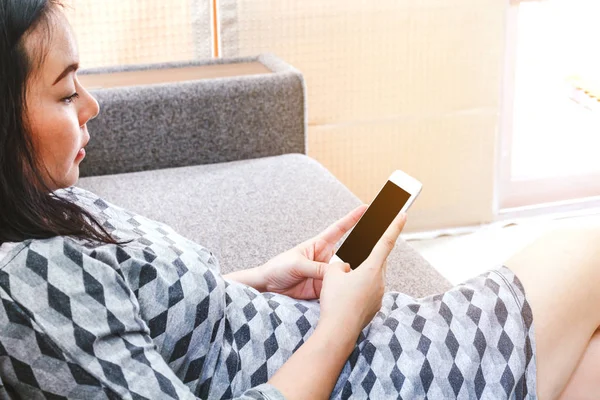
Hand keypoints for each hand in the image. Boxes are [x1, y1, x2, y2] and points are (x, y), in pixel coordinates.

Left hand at [256, 204, 368, 299]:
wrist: (268, 285)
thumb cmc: (278, 267)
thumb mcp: (297, 264)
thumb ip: (316, 268)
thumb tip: (337, 272)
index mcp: (319, 245)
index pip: (339, 228)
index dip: (353, 218)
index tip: (366, 208)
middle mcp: (326, 257)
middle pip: (349, 250)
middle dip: (364, 244)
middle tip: (382, 236)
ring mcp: (326, 273)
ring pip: (346, 271)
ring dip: (357, 269)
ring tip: (374, 265)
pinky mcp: (324, 287)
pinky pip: (338, 286)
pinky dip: (347, 286)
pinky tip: (358, 286)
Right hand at [317, 211, 407, 335]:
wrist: (338, 331)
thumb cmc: (335, 300)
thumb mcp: (332, 273)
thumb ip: (340, 263)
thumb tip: (346, 267)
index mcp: (372, 268)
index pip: (386, 242)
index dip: (394, 226)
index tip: (403, 214)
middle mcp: (380, 281)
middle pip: (377, 259)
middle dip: (370, 252)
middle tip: (364, 244)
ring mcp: (378, 295)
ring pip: (372, 276)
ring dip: (361, 272)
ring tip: (342, 280)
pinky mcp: (373, 307)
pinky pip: (368, 290)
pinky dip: (359, 287)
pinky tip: (345, 295)